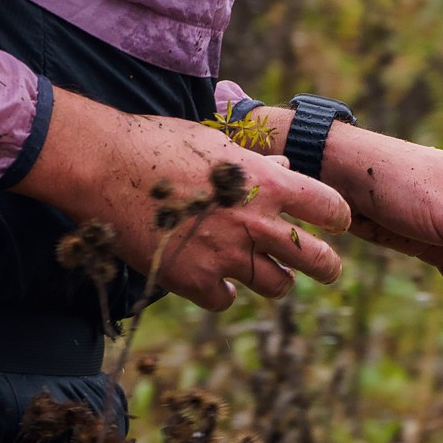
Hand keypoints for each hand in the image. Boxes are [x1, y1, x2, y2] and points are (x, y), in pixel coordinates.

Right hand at [17, 89, 349, 311]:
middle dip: (327, 266)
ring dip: (274, 280)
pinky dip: (222, 291)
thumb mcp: (215, 144)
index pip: (330, 208)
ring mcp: (227, 256)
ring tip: (264, 273)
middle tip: (326, 268)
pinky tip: (210, 276)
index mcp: (267, 184)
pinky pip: (226, 298)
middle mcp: (256, 224)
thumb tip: (285, 170)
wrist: (105, 167)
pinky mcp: (194, 281)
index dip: (337, 217)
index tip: (334, 223)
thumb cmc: (158, 143)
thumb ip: (256, 164)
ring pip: (278, 287)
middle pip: (318, 260)